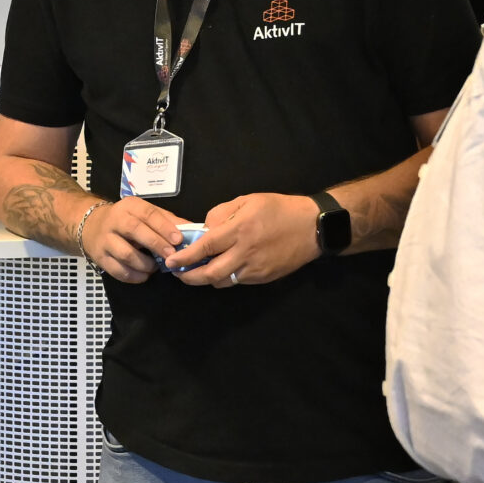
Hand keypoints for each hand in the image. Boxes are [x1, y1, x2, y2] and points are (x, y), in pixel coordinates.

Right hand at [82, 197, 185, 283]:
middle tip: (171, 256)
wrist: (91, 226)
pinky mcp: (100, 257)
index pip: (148, 214)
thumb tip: (192, 230)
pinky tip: (144, 275)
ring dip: (145, 264)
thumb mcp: (145, 213)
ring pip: (126, 254)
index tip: (178, 240)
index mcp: (130, 207)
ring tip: (155, 267)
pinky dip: (134, 276)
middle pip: (135, 231)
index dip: (164, 227)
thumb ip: (168, 221)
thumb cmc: (126, 220)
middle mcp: (115, 221)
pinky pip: (117, 270)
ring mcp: (105, 240)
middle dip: (156, 244)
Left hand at [172, 193, 323, 288]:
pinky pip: (238, 281)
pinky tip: (221, 268)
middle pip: (210, 274)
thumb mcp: (248, 201)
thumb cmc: (279, 209)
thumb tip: (204, 230)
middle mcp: (245, 252)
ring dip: (206, 279)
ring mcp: (255, 268)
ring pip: (222, 281)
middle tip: (178, 273)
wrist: (312, 227)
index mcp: (240, 230)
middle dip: (189, 277)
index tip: (170, 261)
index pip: (205, 247)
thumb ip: (221, 214)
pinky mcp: (263, 278)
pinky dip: (225, 277)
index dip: (185, 257)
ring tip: (196, 271)